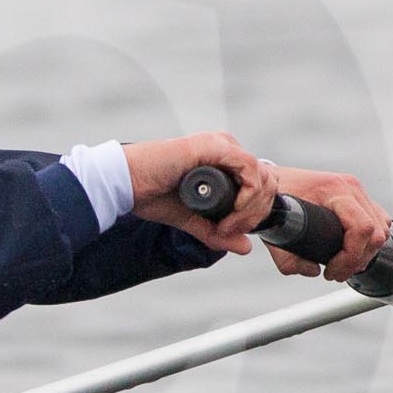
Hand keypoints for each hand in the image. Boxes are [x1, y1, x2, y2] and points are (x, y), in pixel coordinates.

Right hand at [122, 132, 276, 254]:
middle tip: (233, 232)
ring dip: (250, 209)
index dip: (256, 213)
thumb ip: (218, 233)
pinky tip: (231, 212)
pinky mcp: (214, 146)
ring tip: (227, 226)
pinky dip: (246, 196)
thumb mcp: (192, 219)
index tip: (235, 232)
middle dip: (256, 213)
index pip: (261, 184)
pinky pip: (249, 169)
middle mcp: (226, 148)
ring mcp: (221, 145)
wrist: (126, 183)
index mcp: (223, 161)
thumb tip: (246, 248)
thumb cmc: (151, 195)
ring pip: (261, 176)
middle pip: (266, 181)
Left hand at [261, 165, 390, 280]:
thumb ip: (290, 260)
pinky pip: (379, 220)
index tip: (332, 271)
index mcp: (334, 189)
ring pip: (381, 227)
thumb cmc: (274, 202)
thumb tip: (314, 271)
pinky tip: (354, 250)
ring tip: (344, 265)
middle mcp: (350, 187)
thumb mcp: (276, 234)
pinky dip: (370, 240)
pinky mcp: (357, 196)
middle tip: (336, 273)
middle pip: (376, 232)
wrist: (271, 183)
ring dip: (366, 252)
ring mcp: (356, 190)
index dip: (351, 257)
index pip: (362, 228)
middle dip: (358, 260)